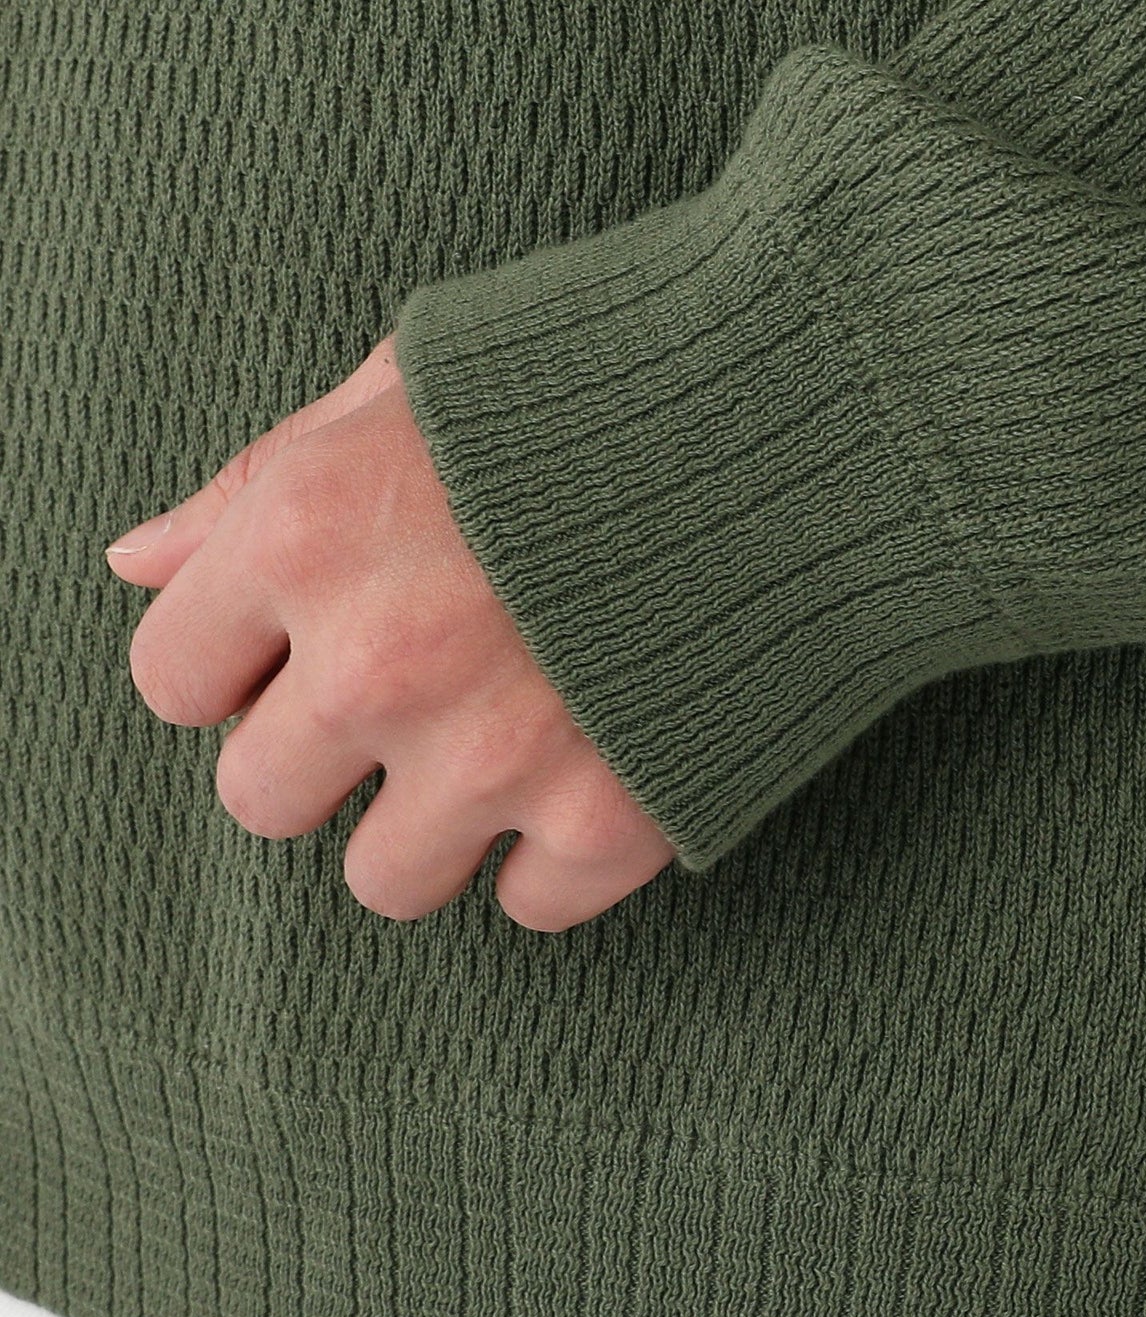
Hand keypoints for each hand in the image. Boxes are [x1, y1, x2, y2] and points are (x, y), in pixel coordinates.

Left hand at [104, 334, 676, 931]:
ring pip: (384, 880)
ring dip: (430, 826)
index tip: (294, 651)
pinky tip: (594, 768)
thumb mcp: (407, 385)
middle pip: (261, 799)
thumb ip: (262, 478)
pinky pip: (531, 907)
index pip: (174, 679)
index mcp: (308, 536)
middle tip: (411, 695)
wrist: (803, 407)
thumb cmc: (590, 379)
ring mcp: (496, 755)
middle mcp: (379, 662)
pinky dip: (557, 857)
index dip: (233, 667)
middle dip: (321, 754)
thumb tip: (139, 562)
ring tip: (504, 740)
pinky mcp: (612, 818)